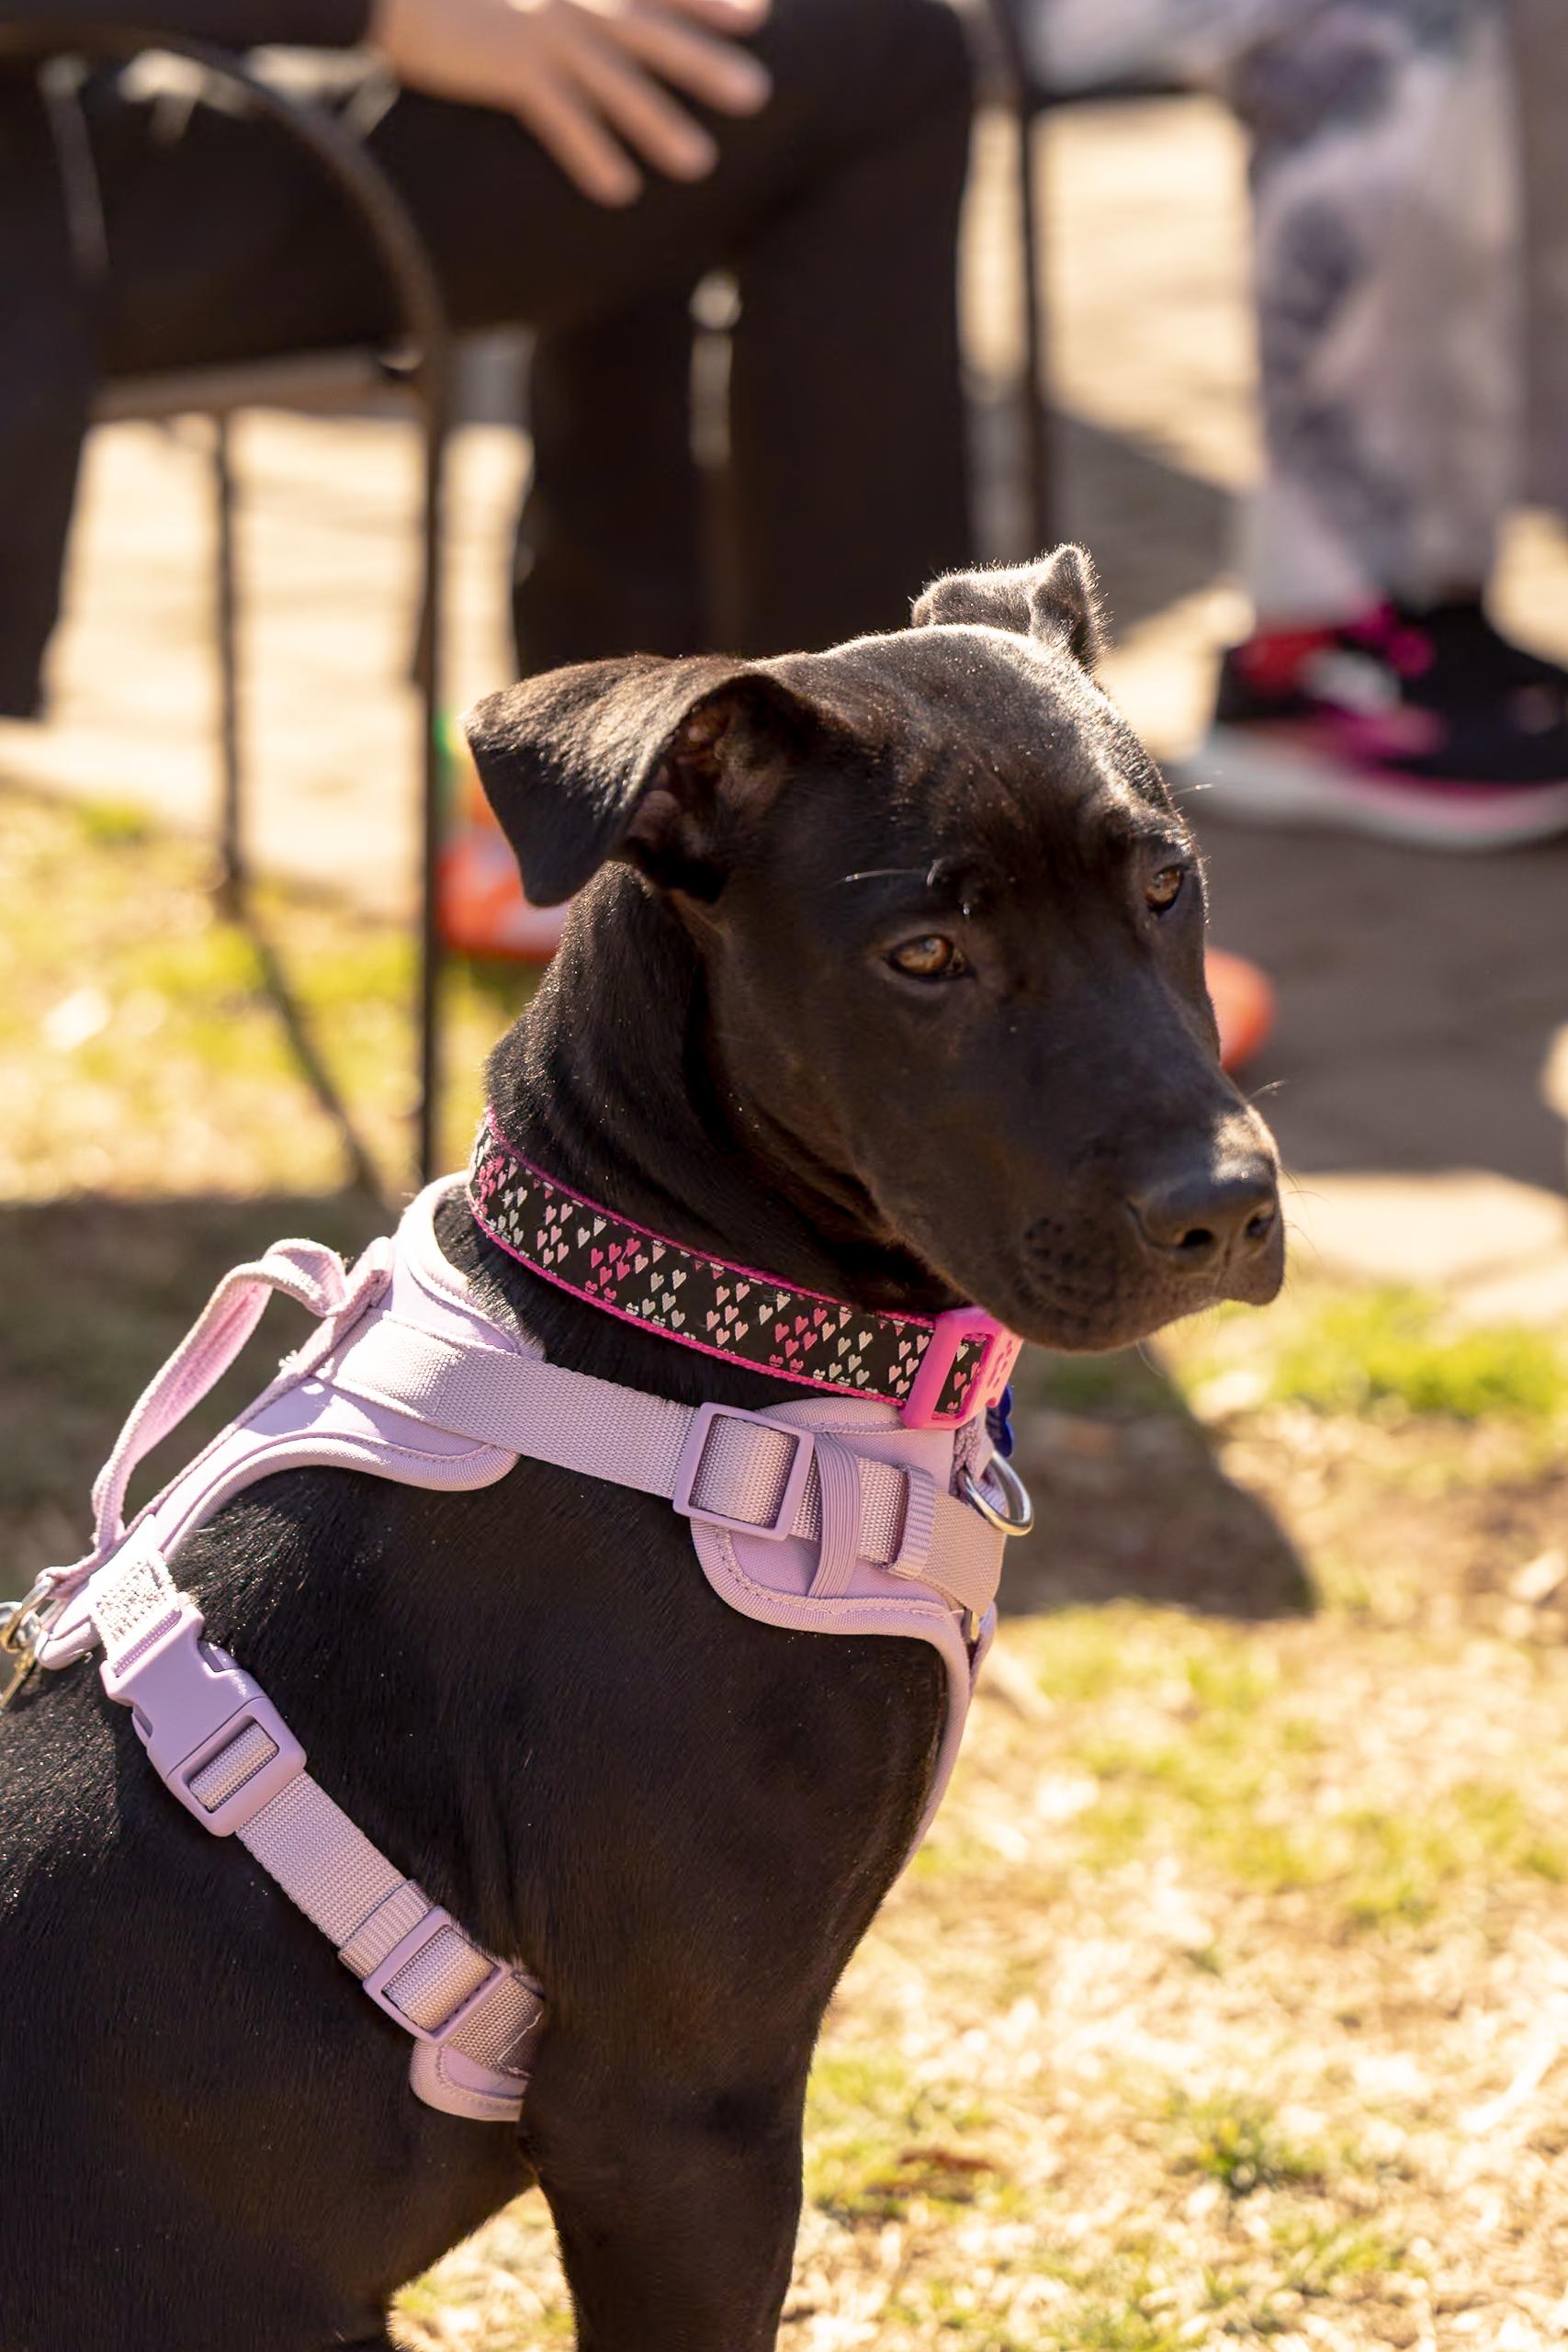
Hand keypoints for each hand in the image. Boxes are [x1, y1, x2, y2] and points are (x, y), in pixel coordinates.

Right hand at [371, 0, 772, 205]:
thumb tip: (590, 18)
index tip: (757, 13)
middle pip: (650, 30)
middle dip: (704, 61)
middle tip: (758, 94)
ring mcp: (541, 29)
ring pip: (615, 81)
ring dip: (659, 123)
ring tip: (700, 162)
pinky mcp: (508, 67)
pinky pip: (558, 117)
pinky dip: (590, 152)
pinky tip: (621, 190)